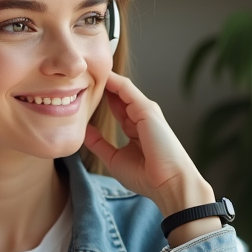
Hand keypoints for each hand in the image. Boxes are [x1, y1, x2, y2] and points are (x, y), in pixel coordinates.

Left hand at [83, 72, 220, 243]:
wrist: (169, 183)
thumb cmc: (146, 177)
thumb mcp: (114, 158)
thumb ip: (99, 144)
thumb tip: (84, 131)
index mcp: (136, 130)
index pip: (117, 108)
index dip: (102, 99)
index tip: (82, 91)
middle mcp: (141, 117)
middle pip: (119, 96)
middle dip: (103, 85)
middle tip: (82, 75)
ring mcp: (145, 111)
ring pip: (122, 89)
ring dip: (106, 78)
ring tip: (86, 68)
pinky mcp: (146, 109)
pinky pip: (126, 89)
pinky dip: (113, 80)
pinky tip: (99, 74)